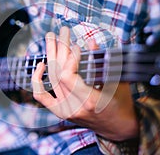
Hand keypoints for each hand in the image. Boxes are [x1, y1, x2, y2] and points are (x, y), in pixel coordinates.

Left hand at [32, 26, 138, 140]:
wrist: (119, 127)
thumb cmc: (122, 103)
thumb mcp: (117, 81)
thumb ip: (102, 62)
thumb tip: (90, 41)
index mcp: (89, 100)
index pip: (67, 76)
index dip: (70, 58)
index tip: (77, 45)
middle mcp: (74, 106)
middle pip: (58, 73)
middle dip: (61, 48)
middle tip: (63, 31)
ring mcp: (65, 110)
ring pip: (52, 79)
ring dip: (51, 56)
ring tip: (52, 38)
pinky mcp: (61, 112)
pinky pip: (42, 96)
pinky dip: (37, 81)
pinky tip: (40, 65)